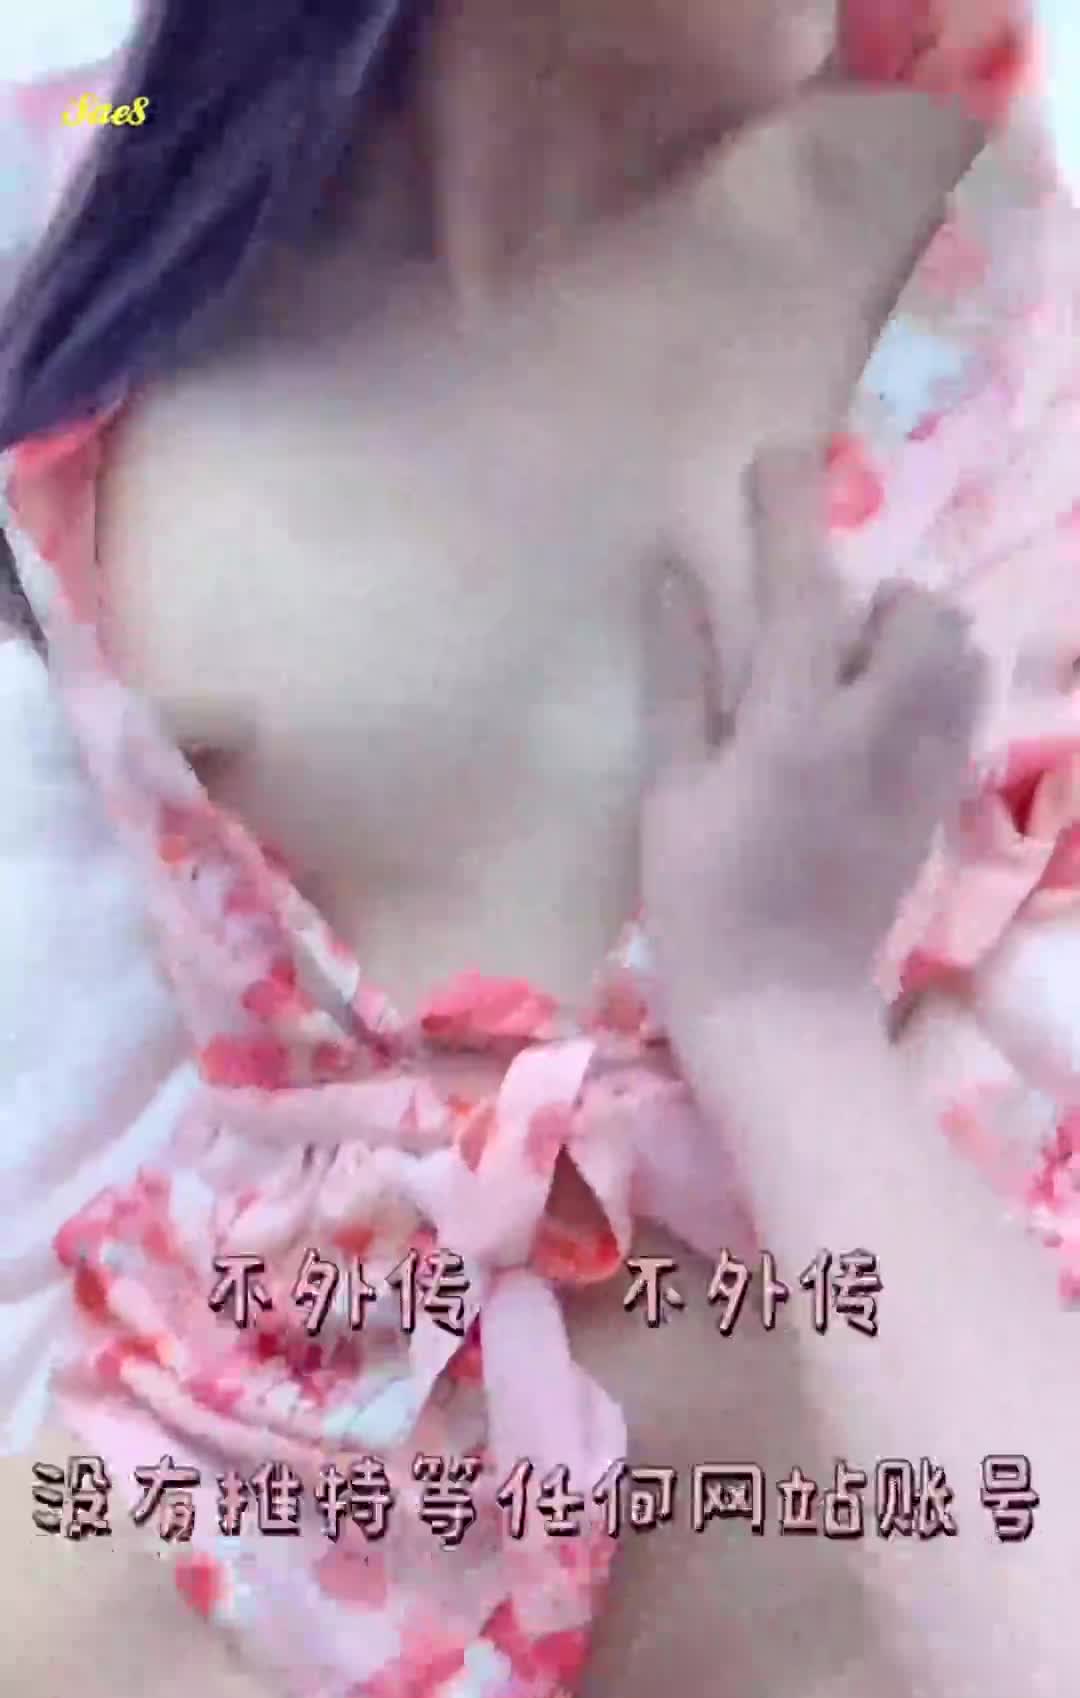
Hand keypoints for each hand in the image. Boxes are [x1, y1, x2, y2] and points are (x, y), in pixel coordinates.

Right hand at [640, 448, 985, 1055]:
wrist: (781, 1005)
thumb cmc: (699, 901)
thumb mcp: (670, 789)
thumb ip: (678, 677)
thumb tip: (674, 577)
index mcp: (791, 727)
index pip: (803, 590)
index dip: (790, 510)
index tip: (776, 457)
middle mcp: (874, 735)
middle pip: (915, 612)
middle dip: (874, 591)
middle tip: (821, 622)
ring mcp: (921, 770)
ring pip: (958, 656)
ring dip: (914, 635)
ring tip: (858, 668)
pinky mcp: (940, 804)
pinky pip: (965, 709)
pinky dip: (937, 683)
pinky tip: (884, 713)